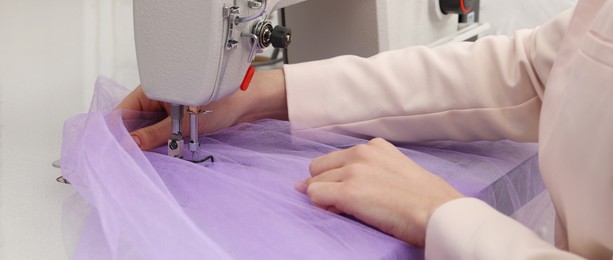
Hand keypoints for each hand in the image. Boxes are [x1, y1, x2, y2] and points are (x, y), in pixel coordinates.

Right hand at [115, 69, 287, 149]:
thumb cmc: (223, 102)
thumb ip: (156, 134)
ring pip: (147, 132)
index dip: (116, 132)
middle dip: (131, 142)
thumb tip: (130, 146)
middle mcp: (157, 99)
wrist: (249, 106)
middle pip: (133, 124)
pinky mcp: (177, 122)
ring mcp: (167, 111)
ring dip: (147, 145)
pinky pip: (161, 135)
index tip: (112, 151)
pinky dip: (160, 146)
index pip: (123, 112)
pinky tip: (159, 157)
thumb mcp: (185, 121)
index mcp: (153, 88)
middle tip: (126, 162)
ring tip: (142, 161)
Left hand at [296, 138, 462, 246]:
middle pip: (319, 167)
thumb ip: (371, 169)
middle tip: (341, 202)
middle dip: (325, 184)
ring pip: (314, 182)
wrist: (437, 211)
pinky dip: (322, 205)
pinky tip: (341, 212)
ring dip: (325, 197)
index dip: (336, 177)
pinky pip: (315, 195)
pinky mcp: (348, 192)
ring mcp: (353, 171)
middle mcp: (361, 153)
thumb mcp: (397, 170)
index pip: (336, 158)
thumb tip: (340, 180)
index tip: (346, 191)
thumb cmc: (424, 198)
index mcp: (374, 146)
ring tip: (347, 209)